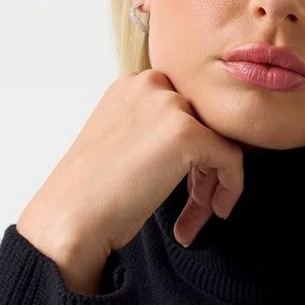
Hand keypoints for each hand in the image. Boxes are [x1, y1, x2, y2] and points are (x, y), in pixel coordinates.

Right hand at [17, 69, 245, 290]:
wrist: (72, 217)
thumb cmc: (92, 194)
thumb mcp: (124, 147)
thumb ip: (155, 135)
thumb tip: (196, 151)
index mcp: (132, 86)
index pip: (184, 113)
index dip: (191, 155)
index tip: (185, 190)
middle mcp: (150, 85)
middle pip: (204, 127)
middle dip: (204, 172)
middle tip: (197, 209)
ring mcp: (169, 105)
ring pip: (220, 142)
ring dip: (213, 184)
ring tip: (197, 219)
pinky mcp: (187, 132)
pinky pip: (232, 159)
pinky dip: (231, 187)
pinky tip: (214, 212)